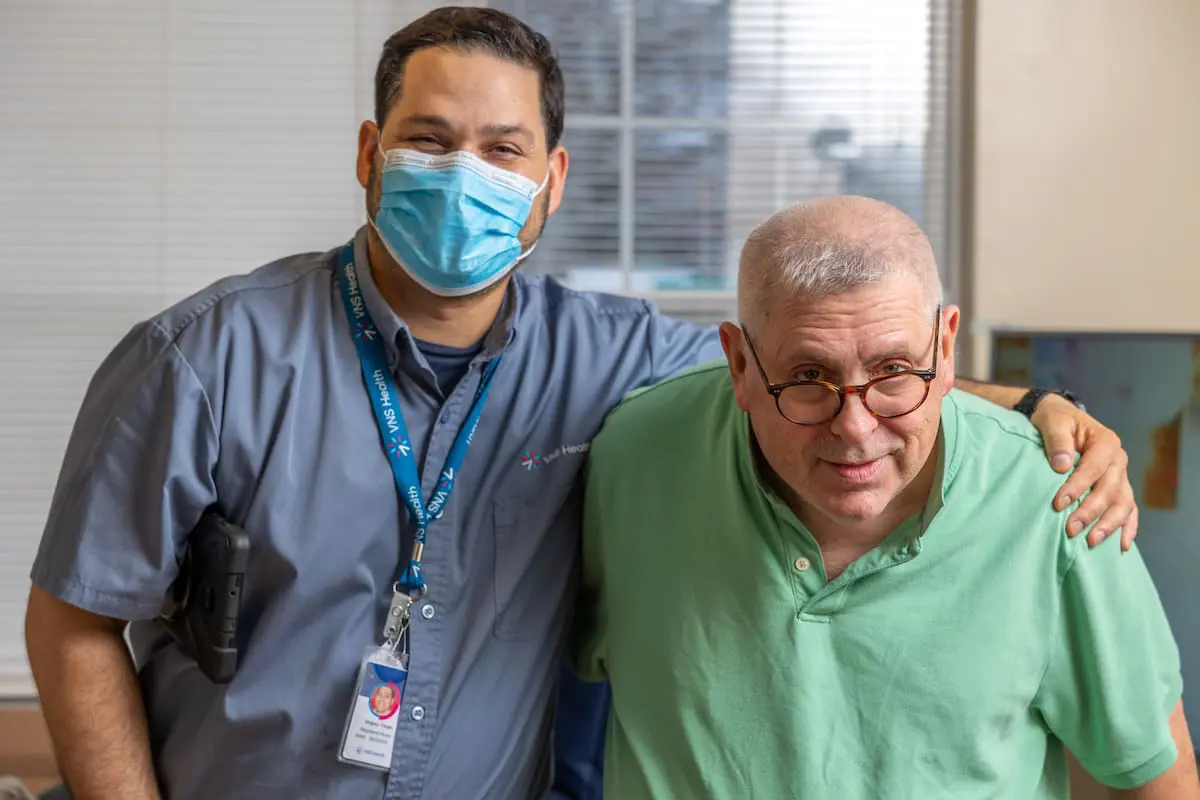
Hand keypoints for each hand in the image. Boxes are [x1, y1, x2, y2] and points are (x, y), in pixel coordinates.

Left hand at [1029, 395, 1136, 550]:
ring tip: (1091, 541)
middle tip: (1071, 529)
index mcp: (1105, 441)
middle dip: (1091, 511)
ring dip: (1109, 524)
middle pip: (1110, 489)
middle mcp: (1118, 460)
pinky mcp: (1118, 487)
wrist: (1061, 418)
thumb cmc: (1055, 420)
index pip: (1094, 468)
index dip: (1078, 487)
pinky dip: (1127, 527)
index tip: (1059, 503)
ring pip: (1123, 503)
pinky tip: (1121, 546)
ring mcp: (1121, 476)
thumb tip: (1062, 465)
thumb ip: (1057, 440)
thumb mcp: (1052, 421)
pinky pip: (1129, 510)